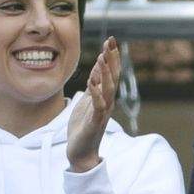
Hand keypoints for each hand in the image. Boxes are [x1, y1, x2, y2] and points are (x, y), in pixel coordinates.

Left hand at [63, 37, 122, 171]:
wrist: (81, 152)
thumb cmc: (83, 127)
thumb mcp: (86, 101)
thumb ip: (93, 86)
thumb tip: (97, 67)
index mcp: (104, 97)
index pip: (111, 73)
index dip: (111, 57)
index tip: (110, 41)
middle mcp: (107, 102)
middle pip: (113, 77)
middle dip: (112, 60)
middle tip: (110, 42)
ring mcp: (102, 112)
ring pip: (108, 90)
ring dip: (105, 74)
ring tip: (101, 59)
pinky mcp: (94, 122)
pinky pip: (98, 106)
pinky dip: (96, 94)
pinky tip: (92, 83)